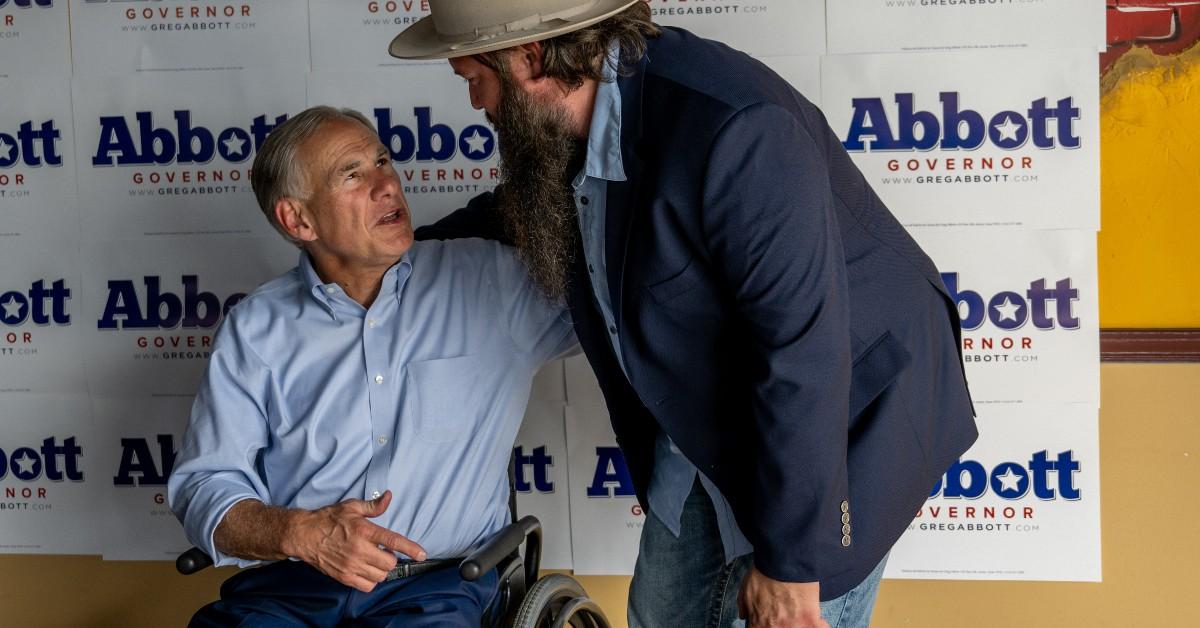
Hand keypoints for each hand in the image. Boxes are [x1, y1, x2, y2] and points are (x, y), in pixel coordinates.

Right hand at [283, 490, 425, 592]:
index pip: (393, 541)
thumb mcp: (351, 507)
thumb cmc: (328, 519)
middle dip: (391, 557)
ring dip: (382, 569)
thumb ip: (373, 505)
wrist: (304, 535)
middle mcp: (359, 550)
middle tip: (383, 551)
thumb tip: (389, 497)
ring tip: (373, 560)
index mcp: (364, 531)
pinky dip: (372, 580)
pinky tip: (367, 570)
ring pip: (380, 575)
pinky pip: (368, 586)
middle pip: (390, 562)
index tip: (422, 553)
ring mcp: (351, 565)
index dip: (411, 548)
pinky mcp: (344, 577)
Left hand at [737, 566, 827, 627]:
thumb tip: (744, 615)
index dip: (766, 625)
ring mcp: (794, 627)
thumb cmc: (764, 573)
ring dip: (801, 624)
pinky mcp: (811, 622)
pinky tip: (817, 617)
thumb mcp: (746, 589)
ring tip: (800, 614)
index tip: (773, 621)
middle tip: (788, 615)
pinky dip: (820, 623)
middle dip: (785, 624)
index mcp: (759, 625)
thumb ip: (744, 606)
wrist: (784, 562)